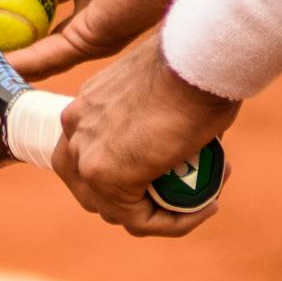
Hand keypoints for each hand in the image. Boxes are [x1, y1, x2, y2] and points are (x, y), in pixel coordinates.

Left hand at [54, 34, 237, 236]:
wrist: (198, 57)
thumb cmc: (195, 64)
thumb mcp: (166, 89)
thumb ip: (156, 118)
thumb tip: (179, 143)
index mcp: (85, 106)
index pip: (91, 157)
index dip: (128, 176)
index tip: (171, 174)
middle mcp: (75, 129)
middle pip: (93, 190)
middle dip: (138, 201)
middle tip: (183, 194)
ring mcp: (85, 154)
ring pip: (117, 211)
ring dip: (162, 214)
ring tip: (204, 199)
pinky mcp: (105, 176)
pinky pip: (139, 220)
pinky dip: (174, 223)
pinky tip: (206, 207)